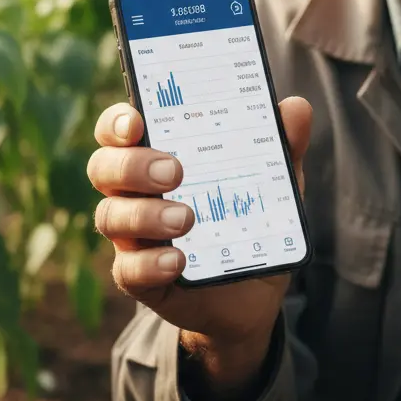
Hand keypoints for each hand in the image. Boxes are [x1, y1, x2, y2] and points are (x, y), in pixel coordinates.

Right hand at [88, 97, 311, 393]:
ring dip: (145, 215)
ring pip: (110, 216)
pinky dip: (150, 263)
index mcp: (154, 154)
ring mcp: (133, 236)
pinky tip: (178, 260)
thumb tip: (297, 107)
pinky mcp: (140, 278)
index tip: (137, 121)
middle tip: (174, 170)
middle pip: (103, 168)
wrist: (253, 293)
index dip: (117, 121)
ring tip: (187, 218)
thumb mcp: (273, 181)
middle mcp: (133, 191)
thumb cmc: (248, 217)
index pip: (118, 129)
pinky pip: (128, 270)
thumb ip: (280, 145)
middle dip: (132, 165)